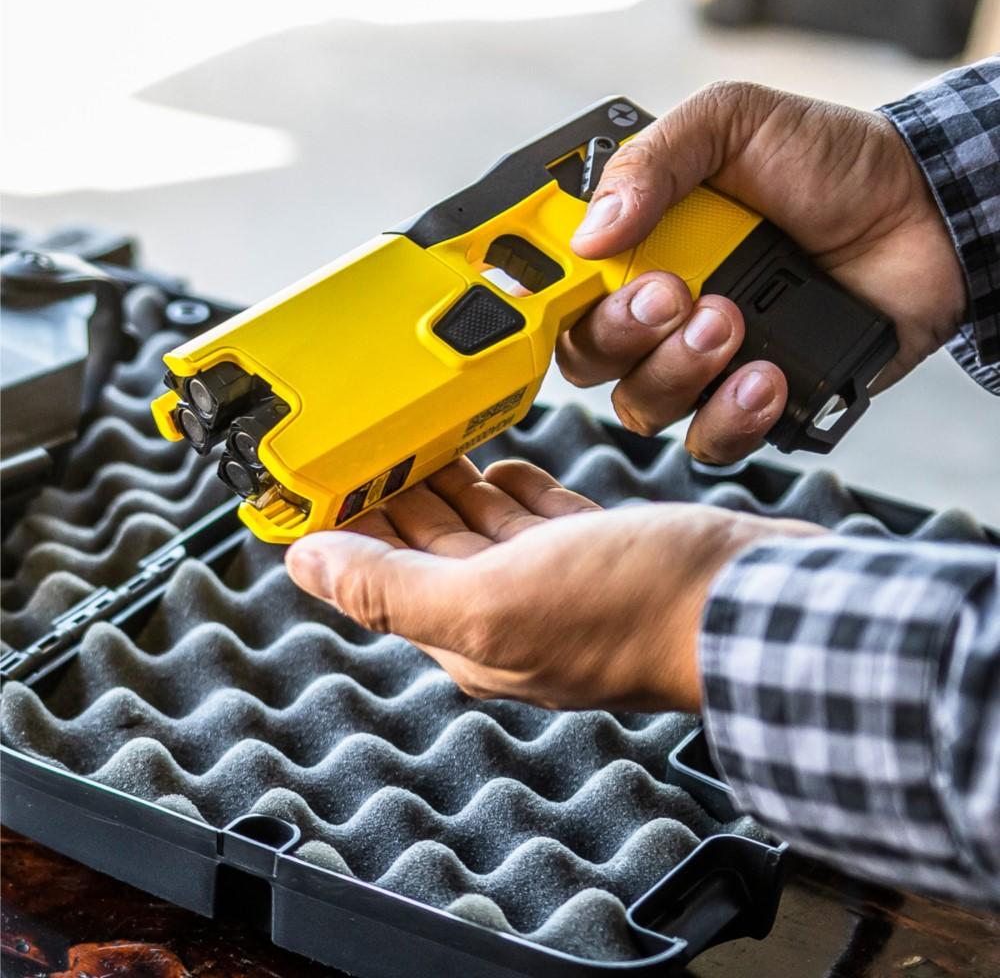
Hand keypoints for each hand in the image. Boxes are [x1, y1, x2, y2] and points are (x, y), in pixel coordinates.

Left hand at [285, 458, 821, 711]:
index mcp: (474, 635)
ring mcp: (564, 587)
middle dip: (398, 501)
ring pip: (487, 534)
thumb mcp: (493, 598)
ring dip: (454, 492)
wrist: (758, 604)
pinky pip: (543, 522)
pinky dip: (516, 494)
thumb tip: (307, 564)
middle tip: (371, 450)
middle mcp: (514, 616)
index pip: (384, 577)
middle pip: (433, 551)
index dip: (349, 528)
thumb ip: (392, 587)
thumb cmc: (639, 609)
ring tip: (427, 450)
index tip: (325, 480)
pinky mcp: (609, 557)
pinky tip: (504, 470)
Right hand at [562, 81, 965, 462]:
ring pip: (642, 407)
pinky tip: (768, 376)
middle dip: (623, 335)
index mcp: (639, 249)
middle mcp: (659, 315)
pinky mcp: (751, 406)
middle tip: (679, 293)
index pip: (563, 295)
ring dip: (679, 371)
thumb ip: (656, 160)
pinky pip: (710, 441)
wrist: (923, 216)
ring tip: (735, 322)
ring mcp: (703, 365)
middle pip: (588, 361)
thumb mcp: (733, 124)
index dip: (552, 303)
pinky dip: (731, 417)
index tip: (587, 280)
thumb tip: (589, 231)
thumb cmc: (829, 165)